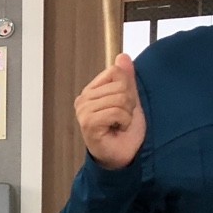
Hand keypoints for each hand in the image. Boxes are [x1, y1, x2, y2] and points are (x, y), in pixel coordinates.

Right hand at [74, 54, 144, 170]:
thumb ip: (126, 78)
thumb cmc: (124, 131)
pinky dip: (123, 121)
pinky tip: (116, 129)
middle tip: (122, 117)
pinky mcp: (88, 123)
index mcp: (91, 91)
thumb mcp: (129, 99)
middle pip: (121, 86)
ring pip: (120, 98)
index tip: (124, 105)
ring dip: (127, 114)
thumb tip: (122, 56)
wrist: (124, 155)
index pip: (116, 72)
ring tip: (120, 123)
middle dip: (129, 103)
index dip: (128, 88)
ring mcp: (83, 112)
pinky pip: (116, 111)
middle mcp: (83, 100)